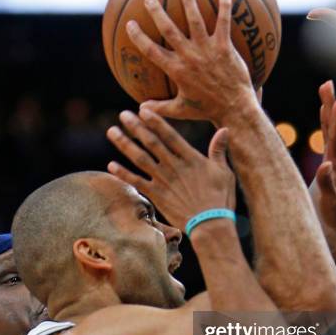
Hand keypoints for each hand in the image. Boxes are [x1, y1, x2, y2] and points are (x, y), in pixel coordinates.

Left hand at [106, 108, 235, 231]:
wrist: (210, 224)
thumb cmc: (220, 198)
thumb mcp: (223, 172)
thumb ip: (218, 150)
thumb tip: (225, 130)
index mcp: (190, 158)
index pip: (169, 135)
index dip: (155, 121)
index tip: (143, 110)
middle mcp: (174, 166)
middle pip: (151, 143)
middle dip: (136, 127)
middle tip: (123, 115)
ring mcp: (163, 181)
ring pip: (140, 158)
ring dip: (124, 144)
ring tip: (112, 132)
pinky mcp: (157, 196)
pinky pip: (137, 182)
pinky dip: (123, 173)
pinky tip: (111, 165)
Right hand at [126, 0, 255, 125]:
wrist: (233, 108)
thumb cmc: (206, 109)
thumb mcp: (180, 110)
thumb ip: (160, 108)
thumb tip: (141, 109)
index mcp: (176, 70)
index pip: (152, 51)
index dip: (139, 37)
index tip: (130, 24)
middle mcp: (189, 57)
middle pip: (170, 30)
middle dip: (158, 12)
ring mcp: (207, 50)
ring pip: (195, 20)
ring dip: (189, 2)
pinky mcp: (225, 47)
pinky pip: (224, 22)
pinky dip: (224, 6)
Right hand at [315, 80, 335, 234]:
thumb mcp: (333, 202)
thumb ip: (328, 183)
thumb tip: (326, 164)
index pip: (335, 137)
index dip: (333, 119)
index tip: (335, 99)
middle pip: (333, 127)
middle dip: (329, 105)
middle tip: (326, 84)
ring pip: (332, 132)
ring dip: (328, 112)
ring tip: (326, 94)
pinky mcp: (333, 168)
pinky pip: (329, 141)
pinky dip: (327, 127)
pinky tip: (326, 121)